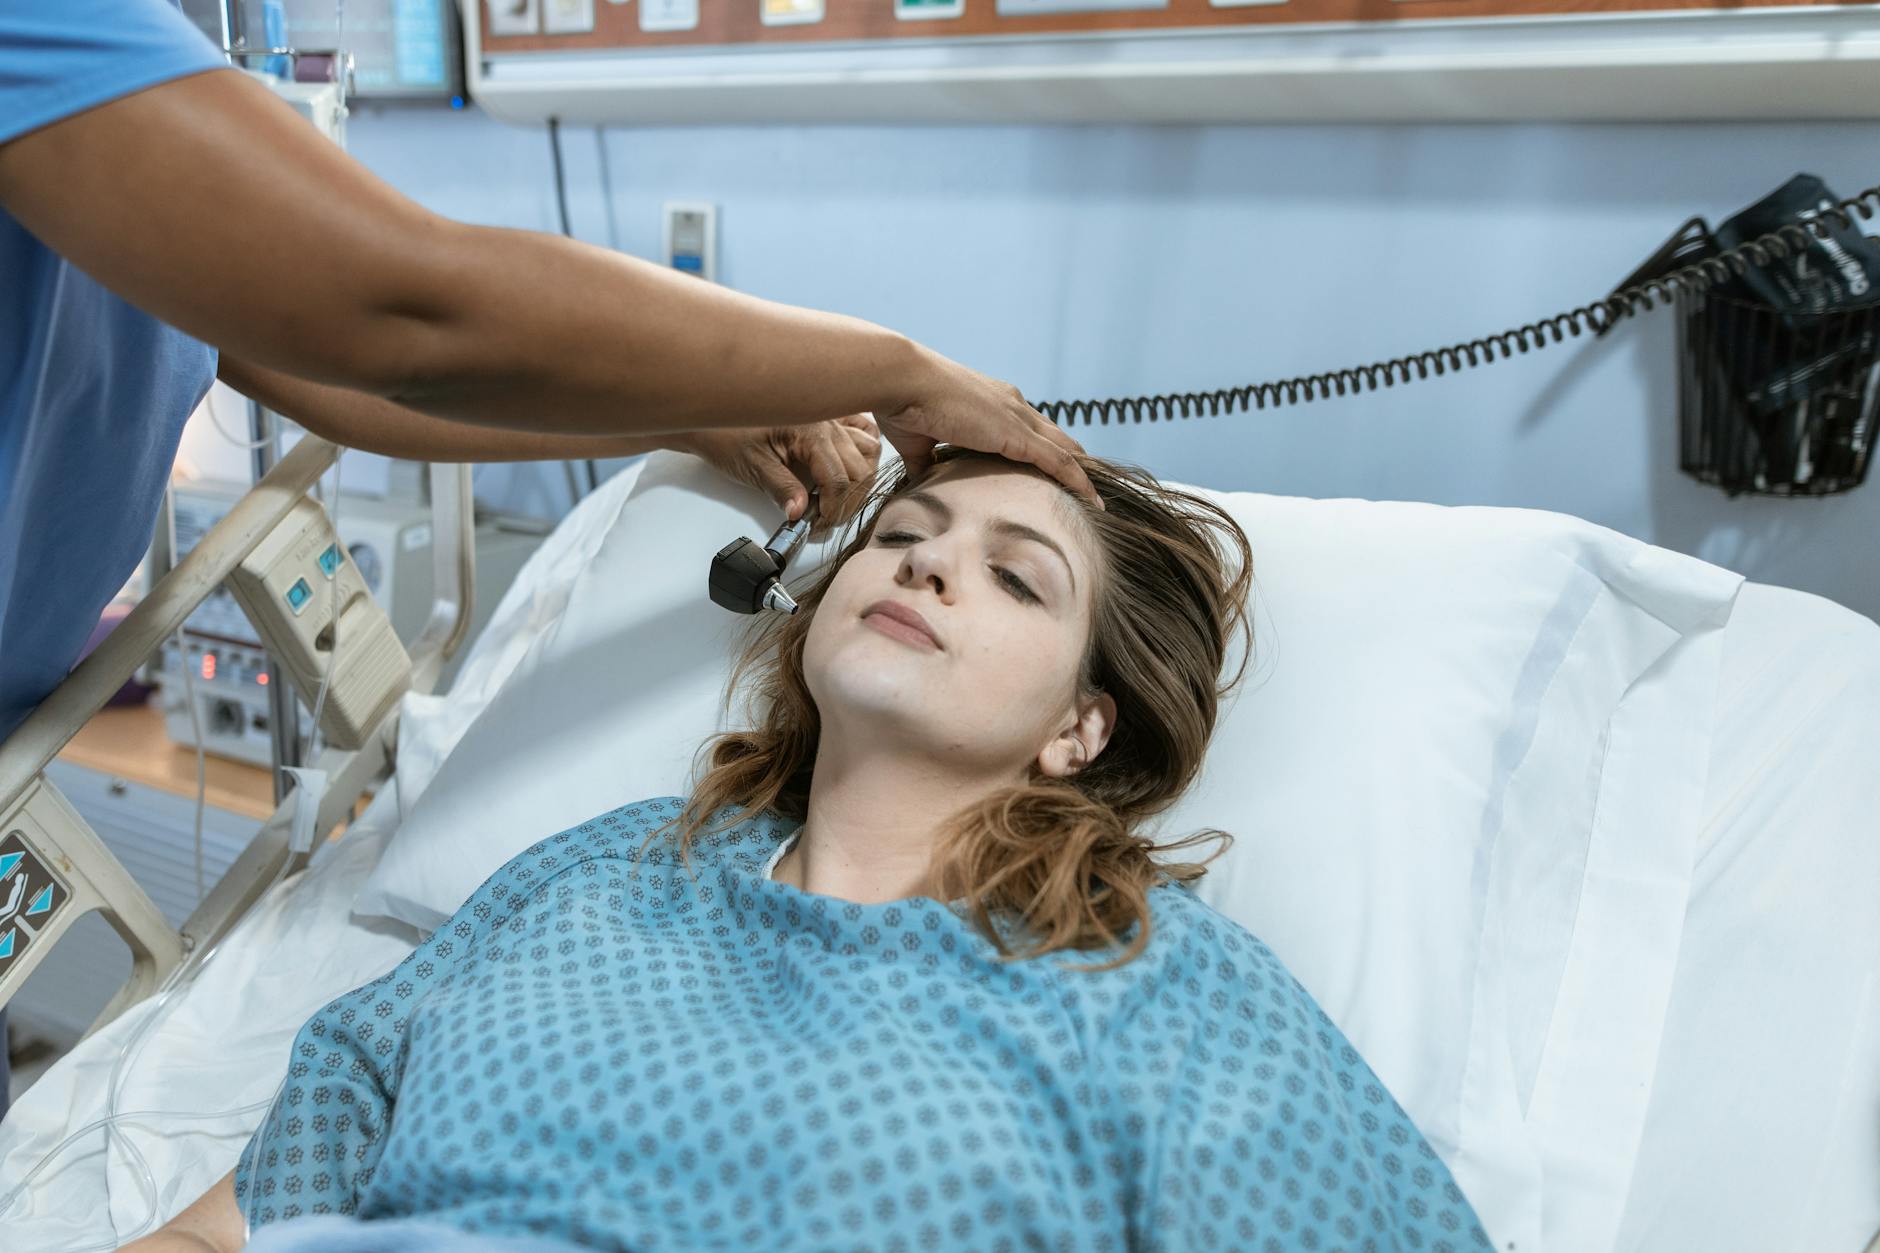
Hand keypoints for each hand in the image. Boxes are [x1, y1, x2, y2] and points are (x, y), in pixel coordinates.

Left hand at [677, 416, 881, 533]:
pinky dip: (864, 452)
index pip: (840, 480)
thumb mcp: (753, 467)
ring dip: (860, 480)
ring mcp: (831, 417)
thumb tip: (801, 515)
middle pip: (861, 470)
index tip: (820, 526)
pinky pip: (863, 432)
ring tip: (838, 498)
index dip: (834, 510)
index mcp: (811, 431)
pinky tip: (850, 466)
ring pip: (868, 453)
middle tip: (827, 520)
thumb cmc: (728, 433)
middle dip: (848, 501)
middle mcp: (828, 420)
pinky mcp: (828, 417)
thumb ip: (781, 490)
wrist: (713, 410)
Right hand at [875, 345, 1099, 507]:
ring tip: (1099, 499)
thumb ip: (927, 463)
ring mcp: (1018, 417)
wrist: (902, 381)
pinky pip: (1059, 461)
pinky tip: (1092, 500)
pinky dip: (1078, 481)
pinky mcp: (1017, 433)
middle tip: (1090, 488)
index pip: (1032, 429)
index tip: (1060, 474)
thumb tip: (924, 483)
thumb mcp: (919, 441)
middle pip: (1057, 437)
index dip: (1048, 451)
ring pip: (1066, 449)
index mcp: (992, 404)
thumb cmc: (904, 405)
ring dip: (1083, 474)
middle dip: (1075, 462)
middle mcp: (1013, 405)